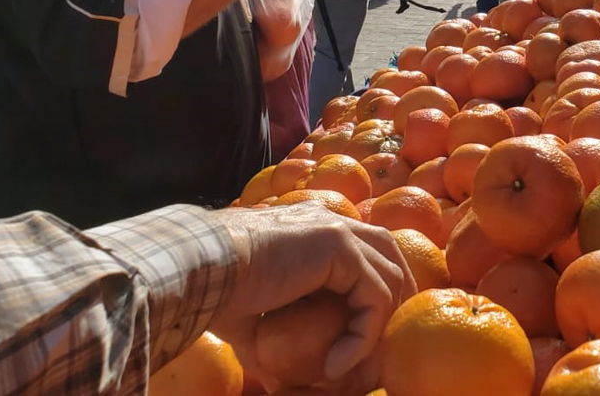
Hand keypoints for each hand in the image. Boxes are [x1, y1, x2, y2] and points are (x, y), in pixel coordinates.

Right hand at [207, 204, 415, 391]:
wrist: (203, 266)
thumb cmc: (216, 290)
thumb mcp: (251, 319)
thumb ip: (272, 339)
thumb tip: (275, 379)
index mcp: (313, 228)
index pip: (366, 250)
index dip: (374, 291)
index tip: (365, 336)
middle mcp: (331, 221)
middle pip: (390, 254)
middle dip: (396, 300)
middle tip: (382, 348)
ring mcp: (339, 230)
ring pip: (390, 278)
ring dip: (379, 327)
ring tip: (356, 366)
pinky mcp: (339, 247)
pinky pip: (374, 298)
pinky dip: (363, 337)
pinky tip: (334, 365)